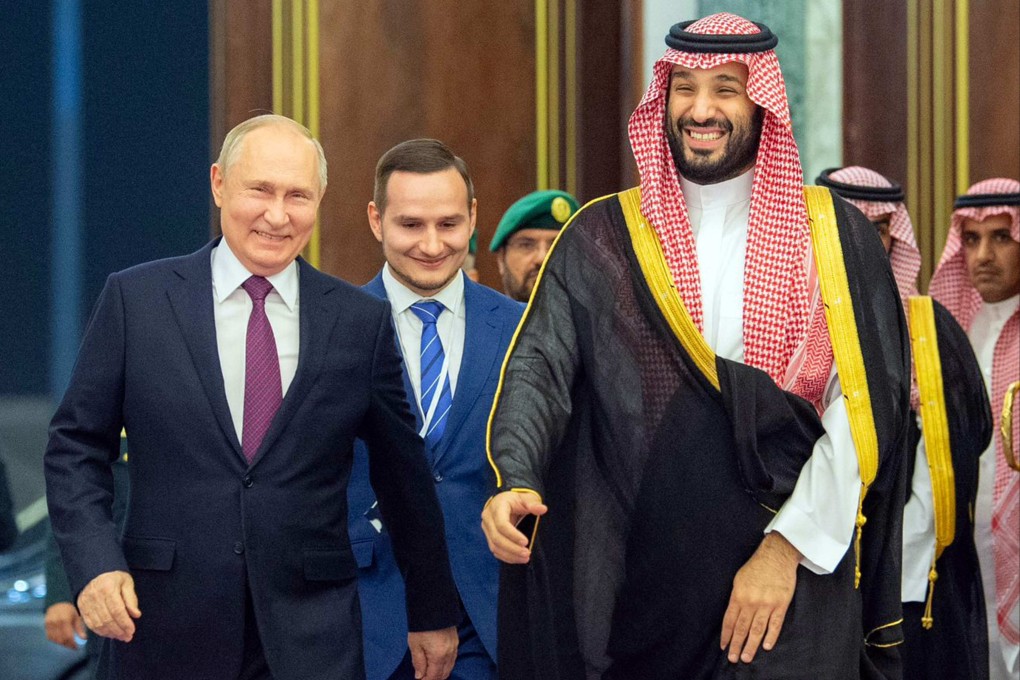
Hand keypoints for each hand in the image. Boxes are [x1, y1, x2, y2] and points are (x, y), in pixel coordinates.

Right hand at [45, 602, 86, 649]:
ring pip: (55, 639)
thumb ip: (79, 628)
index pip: (68, 636)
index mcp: (65, 620)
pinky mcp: (45, 626)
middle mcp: (56, 623)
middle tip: (73, 647)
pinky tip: (61, 640)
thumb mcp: (76, 617)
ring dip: (62, 643)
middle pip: (61, 639)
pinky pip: (50, 637)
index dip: (72, 643)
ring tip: (68, 643)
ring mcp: (49, 624)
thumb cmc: (69, 610)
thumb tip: (84, 639)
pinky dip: (55, 641)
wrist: (57, 602)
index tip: (76, 647)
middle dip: (67, 645)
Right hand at [76, 570, 140, 641]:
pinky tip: (109, 634)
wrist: (95, 573)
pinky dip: (100, 632)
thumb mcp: (127, 583)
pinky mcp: (81, 608)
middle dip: (119, 631)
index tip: (132, 631)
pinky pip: (90, 624)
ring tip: (120, 637)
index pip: (117, 610)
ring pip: (98, 624)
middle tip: (127, 637)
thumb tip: (136, 615)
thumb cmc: (114, 578)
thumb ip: (131, 599)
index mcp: (108, 588)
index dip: (125, 623)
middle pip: (107, 619)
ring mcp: (86, 603)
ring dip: (110, 633)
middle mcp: (95, 596)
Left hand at [408, 627, 457, 679]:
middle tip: (424, 677)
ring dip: (441, 672)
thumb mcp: (415, 645)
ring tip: (430, 672)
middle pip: (444, 673)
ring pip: (450, 666)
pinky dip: (446, 664)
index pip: (434, 676)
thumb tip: (420, 676)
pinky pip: (453, 658)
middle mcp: (449, 653)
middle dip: (434, 678)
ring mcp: (454, 647)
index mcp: (438, 656)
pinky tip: (440, 663)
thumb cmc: (421, 626)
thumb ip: (418, 662)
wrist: (433, 606)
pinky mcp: (456, 640)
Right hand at [480, 490, 547, 562]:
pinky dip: (506, 556)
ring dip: (510, 555)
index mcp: (497, 506)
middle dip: (512, 548)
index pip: (501, 524)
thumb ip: (533, 503)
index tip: (526, 542)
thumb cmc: (517, 499)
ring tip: (525, 558)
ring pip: (494, 546)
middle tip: (527, 553)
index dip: (513, 535)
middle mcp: (488, 518)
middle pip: (497, 538)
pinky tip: (518, 559)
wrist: (506, 500)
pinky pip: (495, 550)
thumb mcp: (526, 497)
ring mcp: (487, 528)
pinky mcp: (489, 536)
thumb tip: (542, 509)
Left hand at [720, 532, 799, 663]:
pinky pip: (775, 624)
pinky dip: (771, 636)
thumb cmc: (756, 566)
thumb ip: (736, 598)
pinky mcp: (781, 604)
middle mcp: (751, 601)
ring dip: (751, 645)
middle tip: (733, 658)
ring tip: (746, 657)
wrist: (776, 556)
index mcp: (738, 595)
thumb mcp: (739, 579)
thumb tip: (733, 615)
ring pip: (757, 629)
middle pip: (742, 628)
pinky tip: (766, 646)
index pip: (729, 620)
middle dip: (736, 644)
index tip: (724, 646)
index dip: (726, 635)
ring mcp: (767, 604)